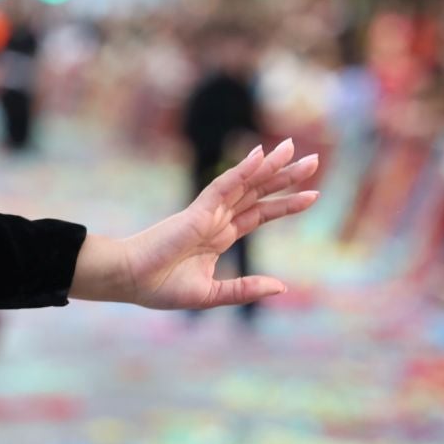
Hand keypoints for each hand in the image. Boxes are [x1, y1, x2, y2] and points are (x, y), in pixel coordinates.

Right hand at [70, 139, 319, 308]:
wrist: (129, 280)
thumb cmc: (159, 287)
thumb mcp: (211, 294)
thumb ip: (244, 289)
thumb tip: (282, 286)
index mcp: (218, 237)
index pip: (258, 213)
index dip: (285, 204)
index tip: (311, 195)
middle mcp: (216, 220)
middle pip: (257, 192)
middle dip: (285, 177)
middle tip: (314, 160)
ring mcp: (207, 213)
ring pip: (245, 184)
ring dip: (270, 167)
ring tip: (294, 149)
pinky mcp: (197, 211)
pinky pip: (224, 185)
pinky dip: (243, 170)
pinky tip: (261, 156)